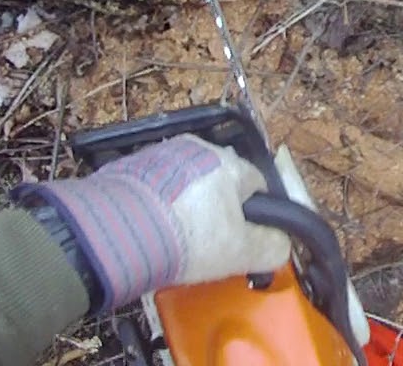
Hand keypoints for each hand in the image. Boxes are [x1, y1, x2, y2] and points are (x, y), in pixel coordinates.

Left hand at [11, 134, 290, 313]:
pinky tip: (152, 227)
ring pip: (185, 180)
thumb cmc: (187, 238)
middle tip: (208, 241)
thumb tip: (282, 246)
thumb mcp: (241, 252)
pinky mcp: (131, 166)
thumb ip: (270, 247)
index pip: (256, 182)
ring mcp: (161, 155)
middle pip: (219, 180)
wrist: (120, 231)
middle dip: (217, 207)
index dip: (254, 212)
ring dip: (185, 203)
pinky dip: (157, 202)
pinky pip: (155, 184)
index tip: (244, 234)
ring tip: (176, 236)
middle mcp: (197, 150)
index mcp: (230, 165)